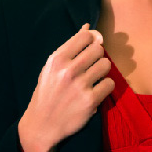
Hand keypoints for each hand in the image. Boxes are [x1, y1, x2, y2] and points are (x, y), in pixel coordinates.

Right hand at [18, 24, 113, 151]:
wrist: (41, 125)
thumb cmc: (47, 92)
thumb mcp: (51, 67)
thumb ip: (70, 47)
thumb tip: (88, 26)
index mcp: (57, 59)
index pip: (85, 36)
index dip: (91, 40)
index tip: (89, 49)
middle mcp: (68, 70)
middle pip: (98, 49)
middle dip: (97, 56)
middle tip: (91, 65)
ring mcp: (80, 86)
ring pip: (106, 65)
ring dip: (103, 70)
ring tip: (94, 77)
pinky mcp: (90, 101)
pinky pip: (110, 84)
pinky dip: (106, 87)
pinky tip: (97, 90)